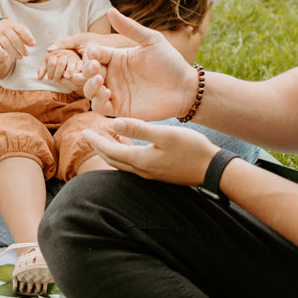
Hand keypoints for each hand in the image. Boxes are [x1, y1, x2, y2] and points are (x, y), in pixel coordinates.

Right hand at [0, 18, 33, 62]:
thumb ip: (25, 36)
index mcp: (13, 24)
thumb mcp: (17, 30)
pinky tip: (6, 56)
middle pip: (14, 39)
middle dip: (21, 48)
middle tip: (26, 54)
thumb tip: (33, 44)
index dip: (28, 37)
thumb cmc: (9, 30)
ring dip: (14, 52)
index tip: (33, 44)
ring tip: (20, 57)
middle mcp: (5, 28)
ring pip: (7, 44)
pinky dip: (1, 52)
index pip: (21, 30)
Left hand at [39, 46, 83, 85]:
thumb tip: (39, 78)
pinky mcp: (79, 60)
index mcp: (55, 54)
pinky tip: (75, 75)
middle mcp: (64, 54)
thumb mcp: (47, 63)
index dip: (50, 72)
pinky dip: (78, 69)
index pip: (52, 62)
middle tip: (56, 80)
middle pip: (61, 63)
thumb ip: (42, 70)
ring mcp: (72, 57)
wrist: (68, 53)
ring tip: (66, 78)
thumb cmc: (55, 60)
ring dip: (68, 71)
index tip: (50, 78)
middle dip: (58, 73)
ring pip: (71, 63)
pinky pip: (80, 64)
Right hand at [83, 9, 196, 119]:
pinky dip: (98, 102)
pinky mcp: (120, 109)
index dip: (90, 55)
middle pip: (88, 73)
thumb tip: (110, 9)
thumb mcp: (151, 41)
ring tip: (99, 82)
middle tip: (95, 69)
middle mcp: (113, 75)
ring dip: (89, 86)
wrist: (185, 88)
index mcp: (117, 58)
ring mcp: (115, 92)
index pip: (95, 55)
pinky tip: (107, 94)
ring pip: (90, 91)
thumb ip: (130, 28)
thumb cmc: (170, 63)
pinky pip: (100, 107)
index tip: (94, 55)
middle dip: (87, 71)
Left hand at [84, 118, 214, 185]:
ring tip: (104, 138)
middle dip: (98, 147)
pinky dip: (123, 155)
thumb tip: (114, 123)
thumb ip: (139, 128)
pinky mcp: (158, 173)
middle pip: (112, 159)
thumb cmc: (192, 149)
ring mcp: (150, 174)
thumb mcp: (165, 135)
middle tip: (88, 135)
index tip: (84, 131)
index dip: (95, 141)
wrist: (213, 169)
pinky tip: (127, 146)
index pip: (110, 151)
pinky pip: (132, 164)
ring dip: (110, 151)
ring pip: (122, 163)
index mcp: (140, 160)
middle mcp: (142, 170)